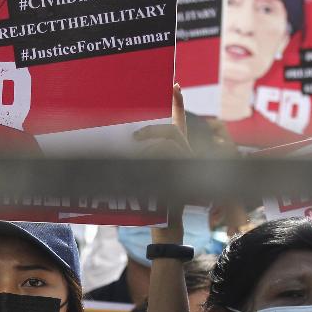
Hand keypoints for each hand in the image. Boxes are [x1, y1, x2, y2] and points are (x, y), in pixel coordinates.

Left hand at [135, 85, 189, 241]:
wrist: (165, 226)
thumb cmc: (154, 202)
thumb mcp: (145, 175)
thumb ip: (141, 158)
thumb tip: (125, 142)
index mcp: (178, 153)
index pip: (179, 124)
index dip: (178, 104)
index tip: (174, 85)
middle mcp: (186, 158)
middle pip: (173, 133)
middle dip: (153, 131)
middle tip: (133, 138)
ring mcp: (187, 169)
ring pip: (170, 147)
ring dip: (149, 151)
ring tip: (134, 161)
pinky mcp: (184, 181)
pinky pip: (168, 165)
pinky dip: (151, 166)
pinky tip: (142, 176)